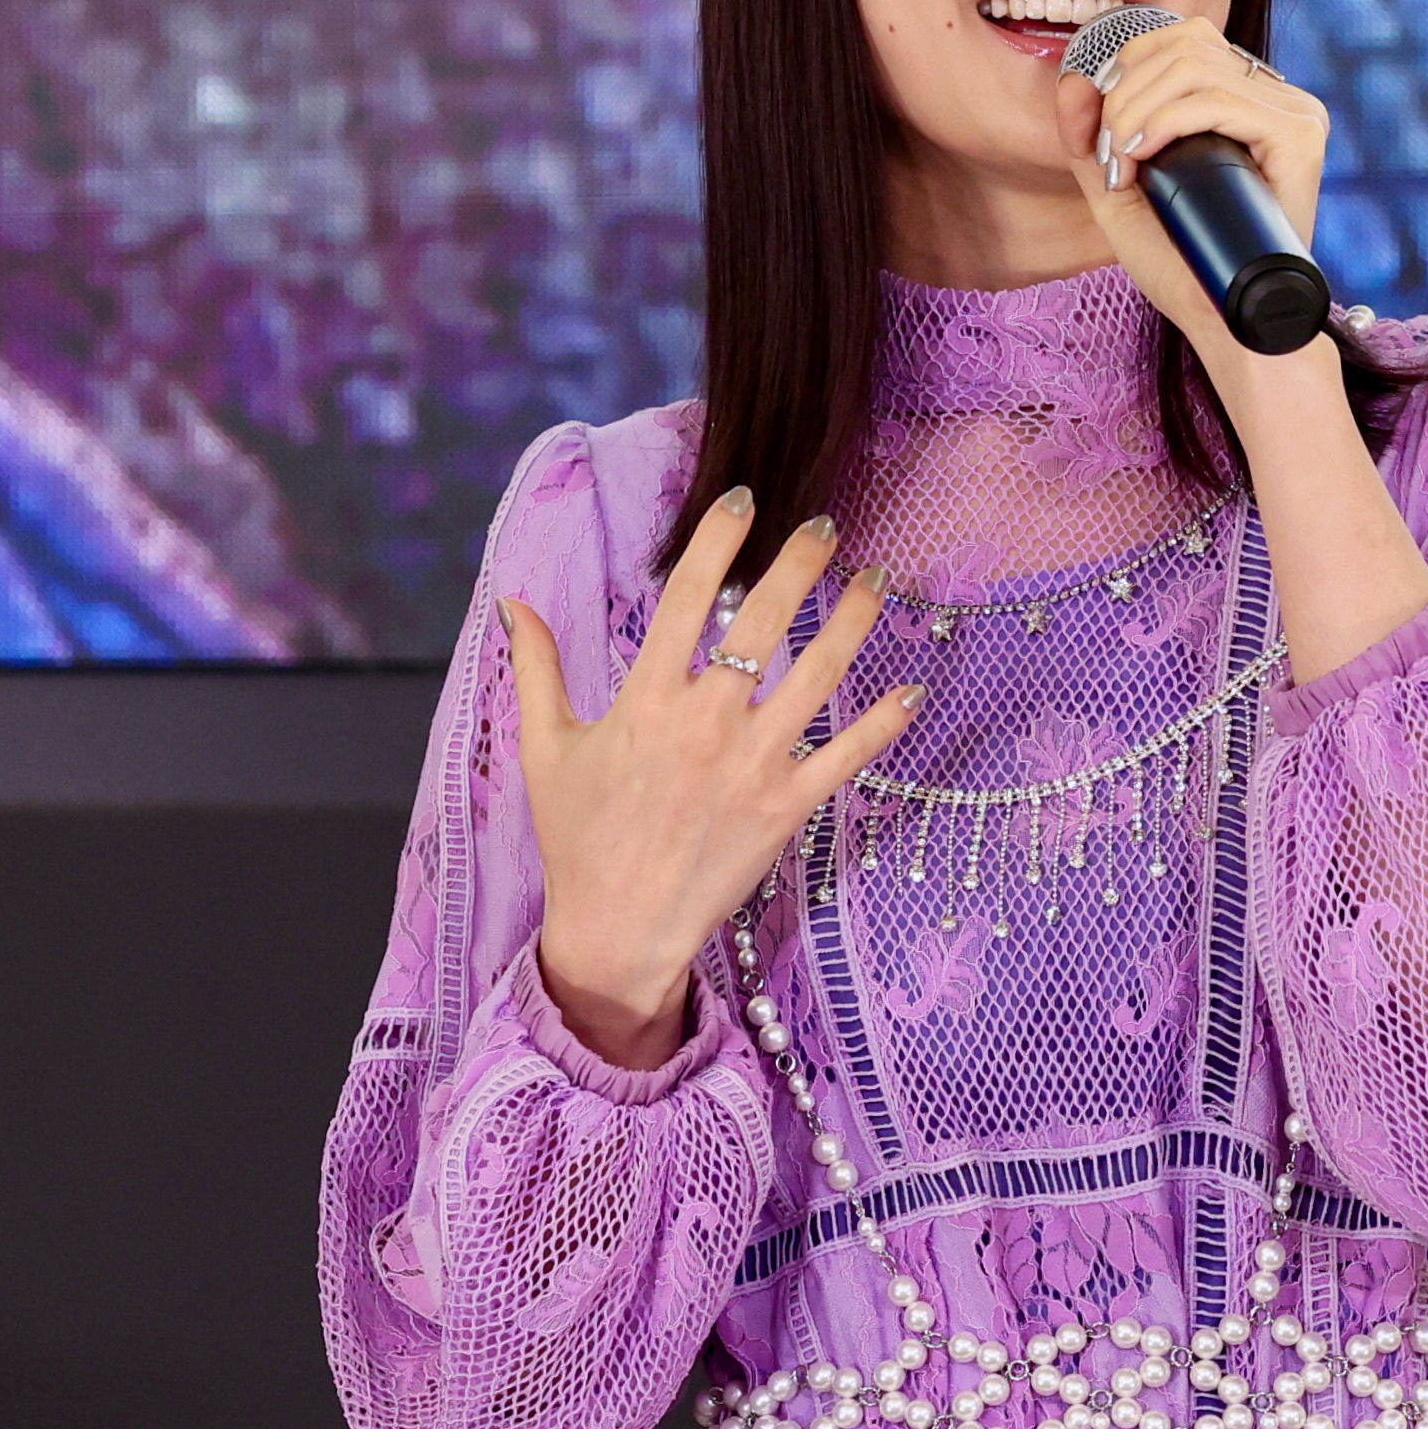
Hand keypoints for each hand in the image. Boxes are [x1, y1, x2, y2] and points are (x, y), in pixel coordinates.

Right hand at [504, 489, 924, 1069]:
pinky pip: (847, 757)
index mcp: (647, 699)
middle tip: (826, 524)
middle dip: (801, 563)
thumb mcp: (546, 749)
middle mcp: (706, 722)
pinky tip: (913, 688)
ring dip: (854, 621)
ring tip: (877, 579)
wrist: (618, 929)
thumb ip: (538, 669)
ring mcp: (754, 764)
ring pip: (819, 676)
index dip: (718, 538)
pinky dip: (884, 724)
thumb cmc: (579, 838)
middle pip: (765, 621)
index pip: (690, 595)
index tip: (743, 498)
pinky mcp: (788, 808)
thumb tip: (514, 601)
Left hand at [1059, 18, 1333, 377]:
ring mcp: (1294, 112)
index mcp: (1243, 97)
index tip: (1102, 131)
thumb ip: (1091, 135)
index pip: (1181, 38)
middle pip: (1183, 44)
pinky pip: (1219, 99)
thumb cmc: (1182, 262)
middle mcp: (1274, 96)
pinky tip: (1144, 155)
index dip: (1127, 66)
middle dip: (1124, 94)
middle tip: (1109, 154)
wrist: (1223, 319)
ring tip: (1124, 161)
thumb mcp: (1120, 190)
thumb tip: (1072, 78)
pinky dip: (1166, 121)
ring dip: (1136, 110)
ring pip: (1194, 66)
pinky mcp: (1300, 136)